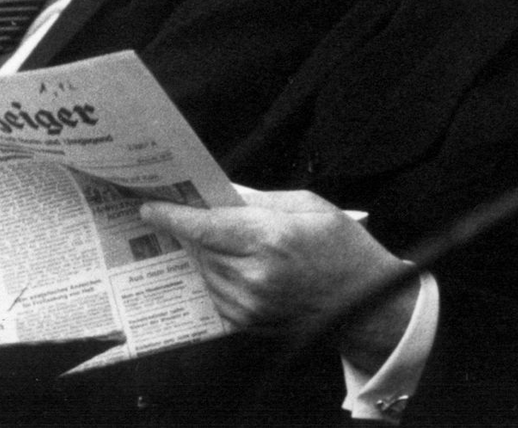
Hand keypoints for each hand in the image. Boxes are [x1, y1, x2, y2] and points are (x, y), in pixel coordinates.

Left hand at [141, 187, 418, 371]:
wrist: (371, 302)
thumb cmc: (342, 246)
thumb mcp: (305, 205)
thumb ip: (256, 199)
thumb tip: (216, 193)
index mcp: (269, 240)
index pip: (204, 226)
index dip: (171, 216)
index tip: (147, 207)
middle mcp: (255, 276)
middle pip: (199, 247)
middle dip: (190, 228)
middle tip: (183, 210)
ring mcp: (252, 305)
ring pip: (205, 269)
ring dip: (204, 252)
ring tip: (220, 238)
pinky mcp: (252, 324)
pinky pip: (215, 292)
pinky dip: (216, 274)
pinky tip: (232, 263)